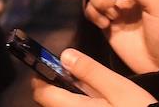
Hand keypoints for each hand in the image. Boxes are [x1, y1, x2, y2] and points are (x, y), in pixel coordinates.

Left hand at [31, 48, 154, 106]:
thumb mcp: (118, 87)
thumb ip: (90, 71)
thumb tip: (64, 56)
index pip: (42, 94)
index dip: (41, 77)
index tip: (48, 64)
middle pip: (48, 103)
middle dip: (51, 86)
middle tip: (67, 72)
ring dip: (63, 95)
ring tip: (79, 83)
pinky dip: (75, 103)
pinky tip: (91, 98)